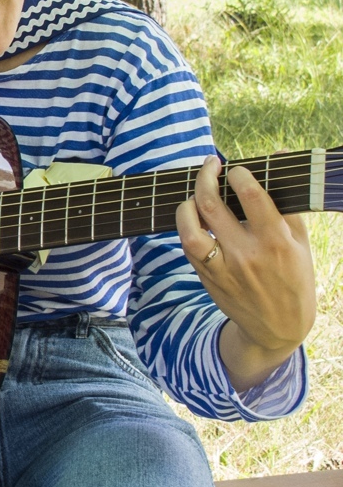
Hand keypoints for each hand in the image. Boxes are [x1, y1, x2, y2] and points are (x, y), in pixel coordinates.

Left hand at [176, 155, 315, 388]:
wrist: (277, 328)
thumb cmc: (293, 278)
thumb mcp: (300, 243)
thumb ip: (287, 202)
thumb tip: (279, 158)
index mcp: (276, 242)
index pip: (251, 197)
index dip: (239, 174)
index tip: (236, 168)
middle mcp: (246, 253)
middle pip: (212, 205)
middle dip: (206, 176)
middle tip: (210, 164)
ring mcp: (223, 267)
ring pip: (190, 227)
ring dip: (187, 203)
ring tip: (195, 194)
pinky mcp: (207, 277)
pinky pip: (188, 246)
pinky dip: (188, 227)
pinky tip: (194, 217)